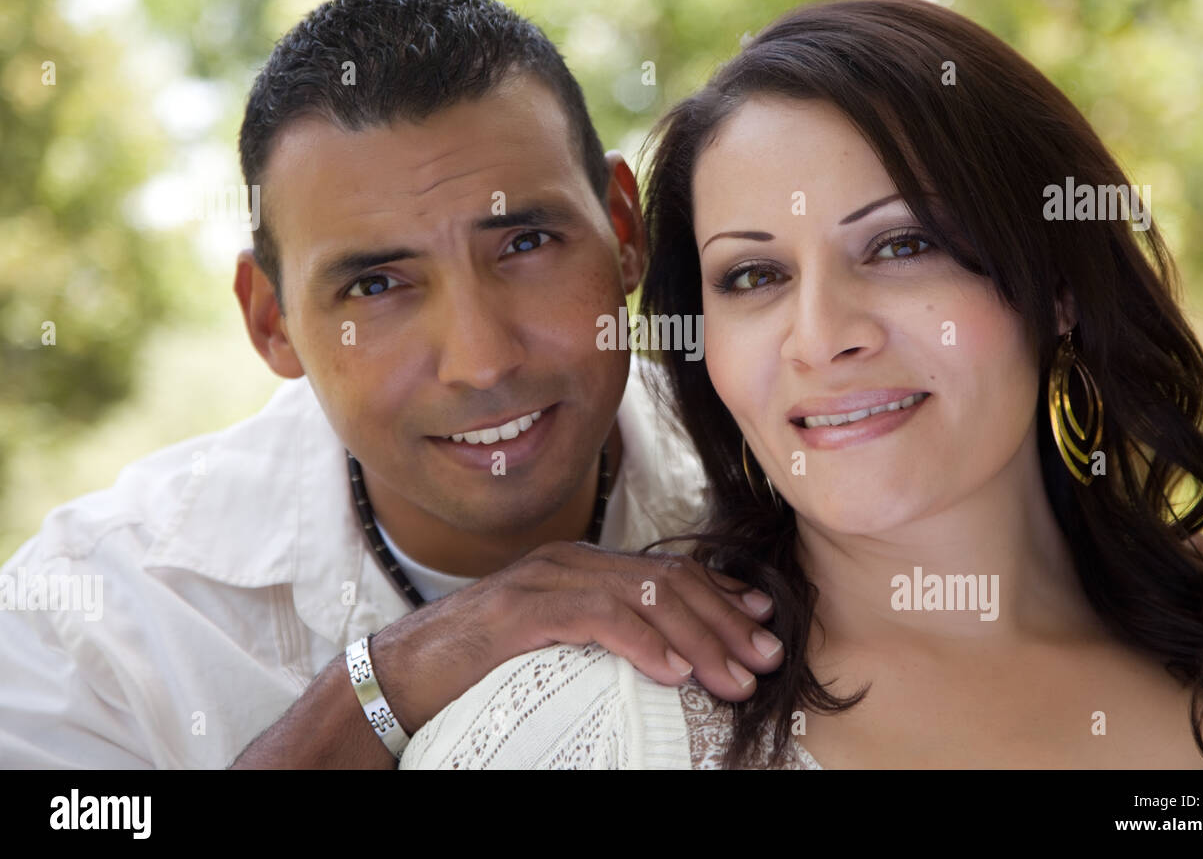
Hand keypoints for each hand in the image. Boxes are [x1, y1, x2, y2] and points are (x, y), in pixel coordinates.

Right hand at [413, 540, 781, 710]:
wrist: (399, 675)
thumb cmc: (479, 668)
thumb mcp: (556, 645)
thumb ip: (605, 634)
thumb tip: (670, 659)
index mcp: (581, 565)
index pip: (668, 569)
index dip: (722, 594)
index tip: (765, 623)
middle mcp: (570, 561)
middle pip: (668, 580)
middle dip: (725, 620)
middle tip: (767, 658)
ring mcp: (546, 580)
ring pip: (643, 597)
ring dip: (698, 639)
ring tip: (732, 678)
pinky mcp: (523, 610)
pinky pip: (598, 618)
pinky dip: (642, 643)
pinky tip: (673, 671)